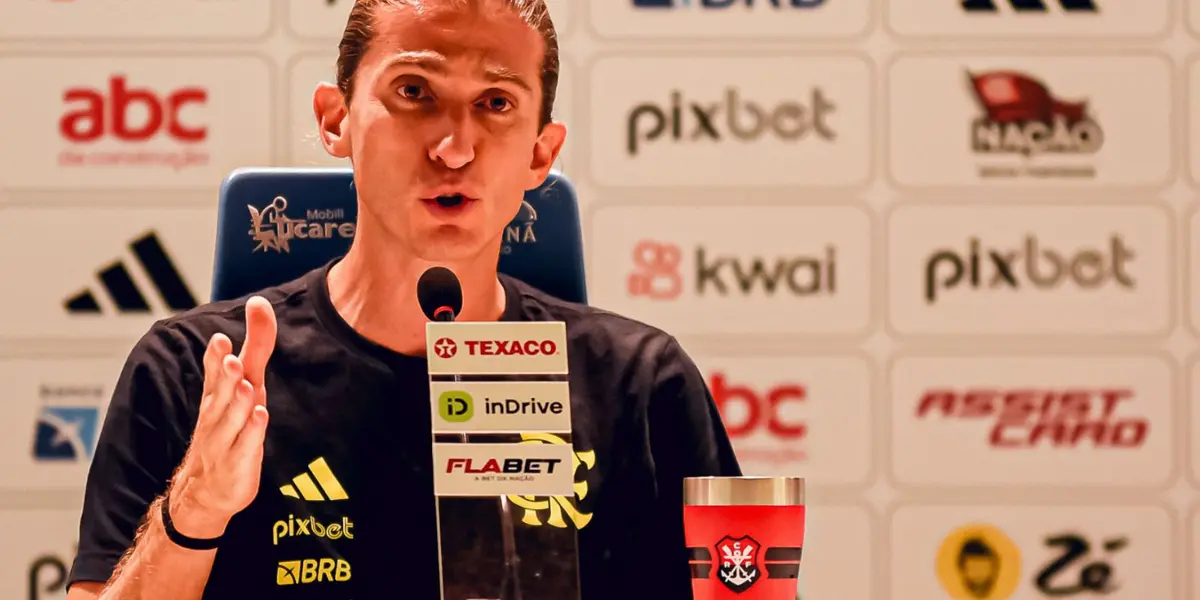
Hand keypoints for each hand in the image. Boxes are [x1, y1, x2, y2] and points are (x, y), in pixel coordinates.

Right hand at [169, 296, 276, 537]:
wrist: (206, 490)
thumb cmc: (228, 427)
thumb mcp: (242, 384)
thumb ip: (254, 347)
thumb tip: (260, 304)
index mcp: (216, 396)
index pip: (213, 373)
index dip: (215, 357)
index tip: (219, 339)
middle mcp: (217, 415)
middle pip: (220, 394)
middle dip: (224, 376)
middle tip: (229, 358)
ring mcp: (225, 441)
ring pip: (231, 420)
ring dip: (238, 402)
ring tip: (245, 385)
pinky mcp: (238, 464)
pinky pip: (245, 447)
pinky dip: (252, 433)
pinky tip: (259, 417)